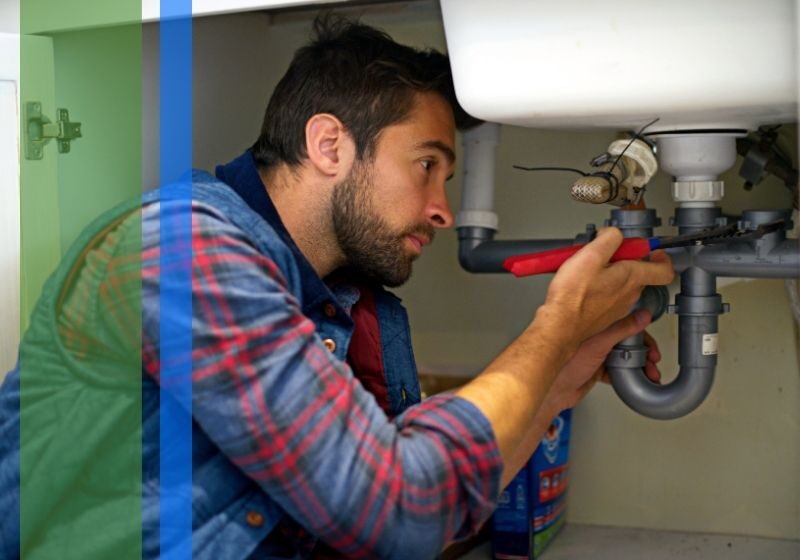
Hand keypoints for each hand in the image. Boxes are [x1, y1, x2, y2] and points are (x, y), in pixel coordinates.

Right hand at [540, 228, 673, 345]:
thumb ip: (609, 239)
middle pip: (638, 273)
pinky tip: (583, 284)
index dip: (662, 257)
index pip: (664, 270)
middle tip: (605, 253)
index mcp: (632, 277)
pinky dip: (600, 287)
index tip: (652, 250)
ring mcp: (617, 307)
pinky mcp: (604, 315)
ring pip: (622, 285)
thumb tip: (613, 234)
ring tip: (588, 268)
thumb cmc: (573, 296)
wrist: (560, 326)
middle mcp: (629, 294)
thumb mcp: (591, 254)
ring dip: (610, 273)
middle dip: (625, 259)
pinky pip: (609, 296)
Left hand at [543, 308, 660, 413]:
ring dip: (640, 364)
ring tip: (651, 373)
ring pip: (624, 356)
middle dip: (644, 350)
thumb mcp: (599, 344)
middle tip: (654, 359)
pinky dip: (630, 374)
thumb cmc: (564, 366)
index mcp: (593, 326)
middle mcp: (595, 338)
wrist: (554, 392)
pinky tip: (637, 379)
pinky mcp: (597, 370)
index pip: (622, 321)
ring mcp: (596, 354)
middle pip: (626, 340)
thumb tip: (641, 316)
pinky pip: (618, 370)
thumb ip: (621, 329)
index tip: (651, 337)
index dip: (640, 329)